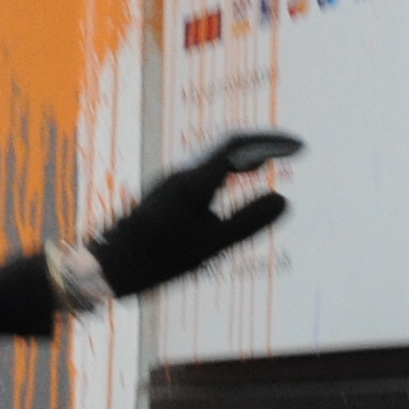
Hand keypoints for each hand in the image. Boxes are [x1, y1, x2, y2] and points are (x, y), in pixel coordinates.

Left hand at [86, 130, 300, 294]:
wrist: (108, 266)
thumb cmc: (157, 259)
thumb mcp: (210, 246)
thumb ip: (248, 222)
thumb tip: (284, 200)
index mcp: (194, 180)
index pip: (240, 146)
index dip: (273, 143)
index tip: (301, 148)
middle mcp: (183, 174)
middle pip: (229, 145)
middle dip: (264, 143)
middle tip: (293, 149)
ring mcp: (173, 183)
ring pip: (216, 157)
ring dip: (246, 154)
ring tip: (272, 159)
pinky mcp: (167, 195)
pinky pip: (207, 170)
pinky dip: (231, 169)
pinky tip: (237, 181)